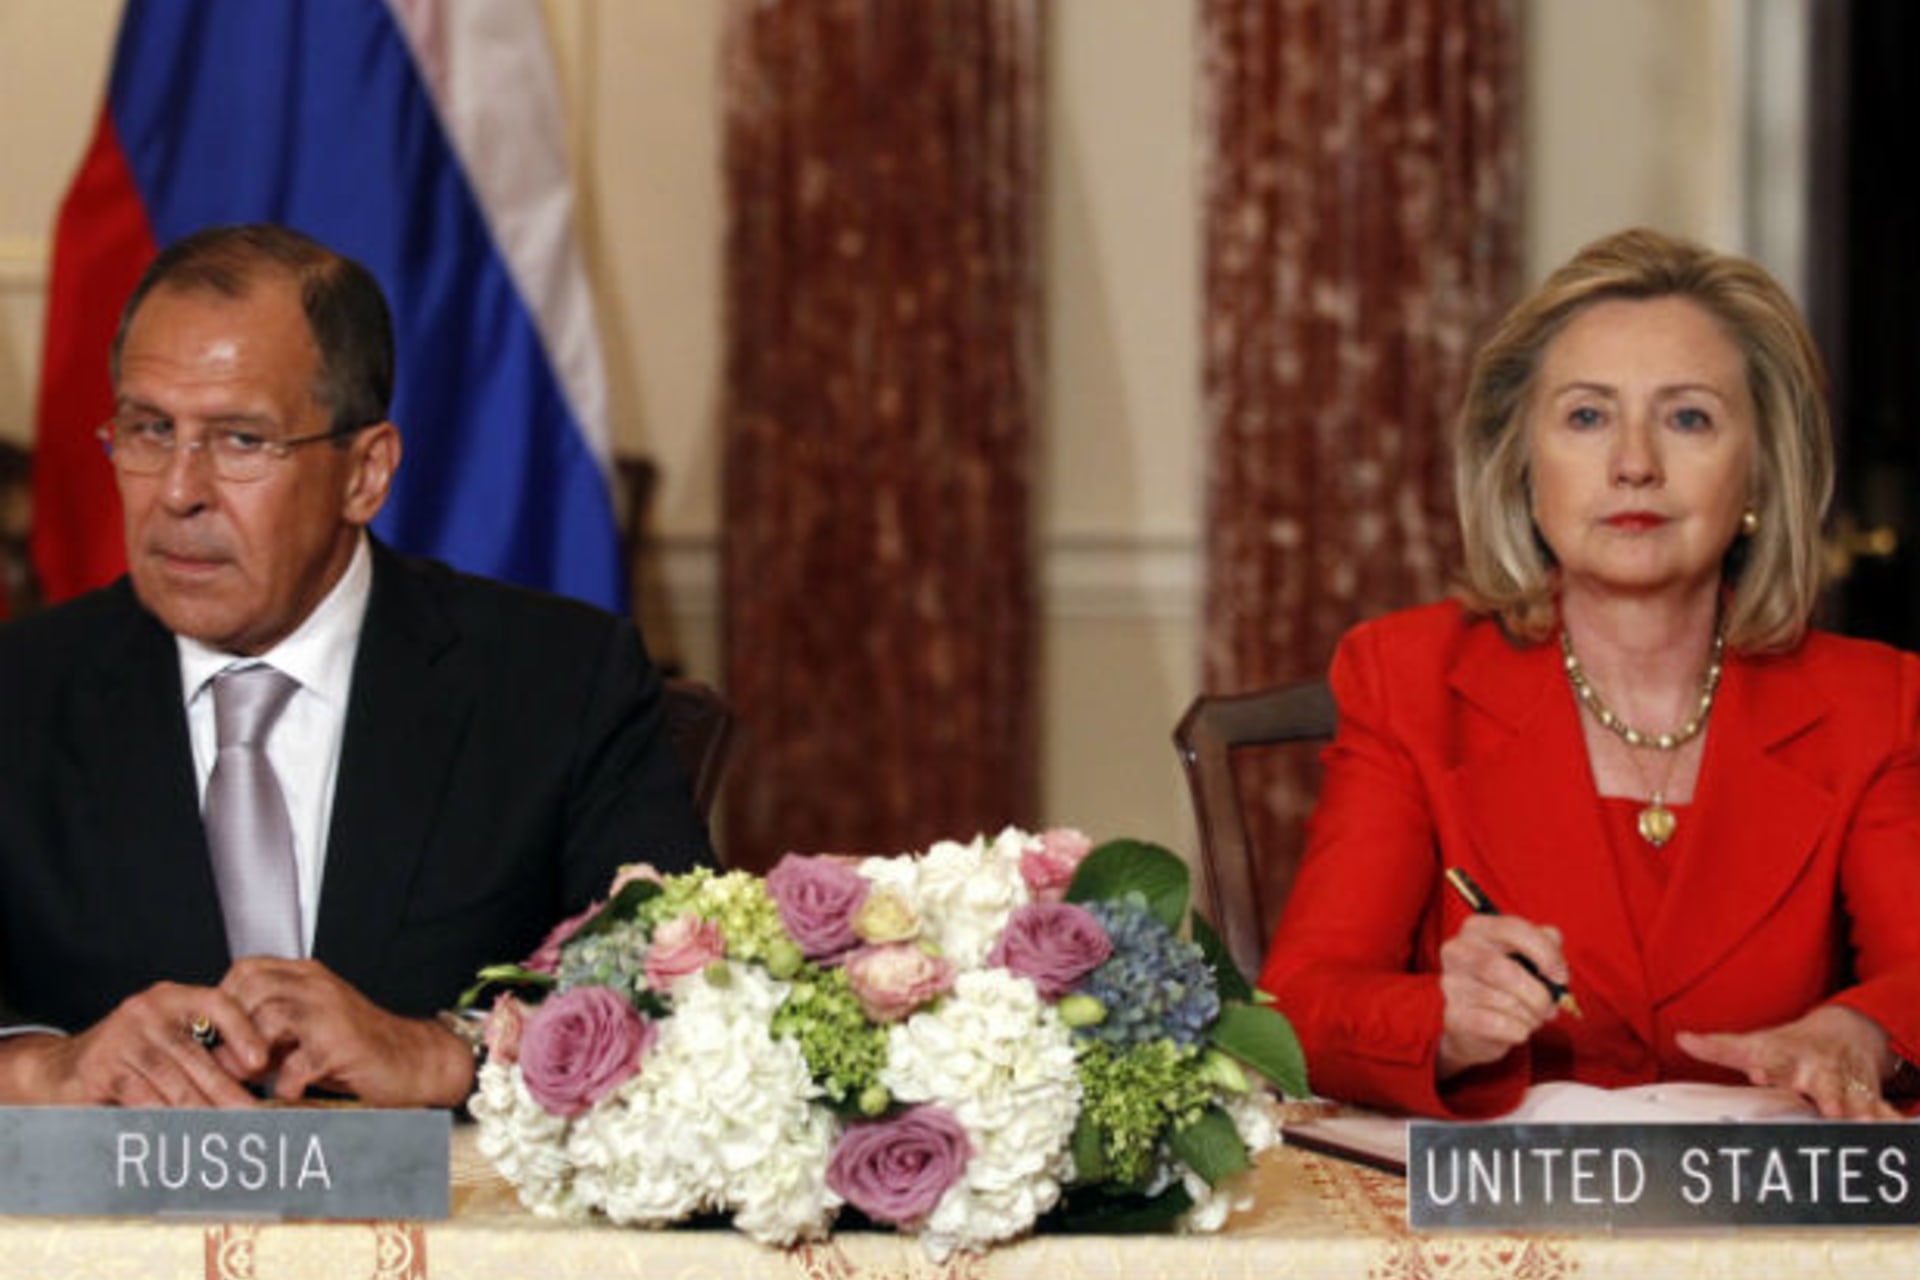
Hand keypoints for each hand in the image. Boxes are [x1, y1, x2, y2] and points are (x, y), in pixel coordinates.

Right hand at [0, 982, 269, 1106]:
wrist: (59, 1069)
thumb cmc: (127, 1058)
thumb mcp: (168, 1042)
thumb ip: (203, 1051)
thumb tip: (255, 1077)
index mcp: (171, 998)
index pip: (216, 1003)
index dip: (243, 1031)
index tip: (260, 1063)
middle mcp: (148, 1011)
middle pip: (198, 1057)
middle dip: (230, 1092)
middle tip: (255, 1116)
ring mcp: (123, 1038)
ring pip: (175, 1084)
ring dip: (204, 1113)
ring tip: (229, 1131)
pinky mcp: (103, 1068)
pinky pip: (145, 1100)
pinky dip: (168, 1121)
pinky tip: (186, 1135)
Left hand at [219, 958, 474, 1107]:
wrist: (412, 1060)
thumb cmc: (355, 1049)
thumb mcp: (306, 1029)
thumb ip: (267, 1032)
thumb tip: (218, 1052)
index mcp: (306, 977)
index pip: (246, 970)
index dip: (226, 1001)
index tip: (222, 1034)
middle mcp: (317, 988)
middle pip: (252, 988)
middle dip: (234, 1028)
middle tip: (233, 1061)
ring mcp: (330, 1013)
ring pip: (269, 1017)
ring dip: (254, 1054)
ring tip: (256, 1077)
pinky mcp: (342, 1045)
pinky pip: (297, 1061)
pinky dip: (286, 1083)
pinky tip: (290, 1092)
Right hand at [1436, 913, 1568, 1079]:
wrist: (1476, 1023)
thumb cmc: (1505, 982)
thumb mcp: (1526, 955)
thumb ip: (1545, 943)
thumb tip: (1555, 953)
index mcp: (1477, 928)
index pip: (1512, 929)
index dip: (1544, 952)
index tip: (1561, 976)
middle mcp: (1458, 951)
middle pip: (1504, 970)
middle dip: (1538, 994)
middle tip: (1551, 1007)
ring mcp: (1452, 984)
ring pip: (1504, 1001)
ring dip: (1531, 1015)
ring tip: (1533, 1017)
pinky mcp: (1456, 1015)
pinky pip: (1499, 1024)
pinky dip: (1519, 1030)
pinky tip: (1518, 1028)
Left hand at [1677, 1005, 1898, 1119]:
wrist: (1841, 1033)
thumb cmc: (1788, 1047)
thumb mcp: (1755, 1043)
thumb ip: (1719, 1047)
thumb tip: (1681, 1038)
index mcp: (1785, 1055)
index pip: (1773, 1059)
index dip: (1766, 1065)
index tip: (1760, 1071)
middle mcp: (1816, 1067)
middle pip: (1819, 1080)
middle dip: (1821, 1091)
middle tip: (1824, 1104)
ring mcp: (1842, 1080)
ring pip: (1850, 1095)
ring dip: (1852, 1106)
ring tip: (1852, 1118)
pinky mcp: (1865, 1093)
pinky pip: (1879, 1107)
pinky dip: (1884, 1116)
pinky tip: (1888, 1125)